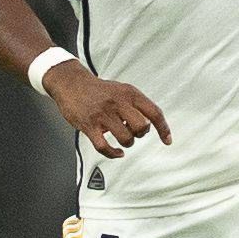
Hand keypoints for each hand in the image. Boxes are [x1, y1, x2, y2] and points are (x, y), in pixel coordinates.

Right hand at [44, 62, 170, 158]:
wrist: (71, 83)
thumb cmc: (100, 90)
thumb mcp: (122, 90)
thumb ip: (136, 105)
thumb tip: (152, 125)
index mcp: (129, 93)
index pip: (154, 112)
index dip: (163, 129)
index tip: (167, 140)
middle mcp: (118, 103)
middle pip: (142, 127)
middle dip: (141, 134)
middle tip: (133, 131)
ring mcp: (103, 115)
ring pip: (126, 138)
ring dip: (127, 143)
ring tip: (122, 137)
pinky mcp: (89, 126)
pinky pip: (104, 147)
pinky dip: (114, 154)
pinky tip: (117, 152)